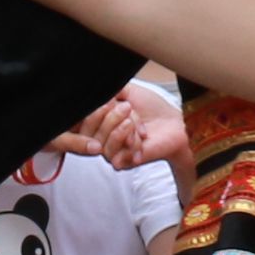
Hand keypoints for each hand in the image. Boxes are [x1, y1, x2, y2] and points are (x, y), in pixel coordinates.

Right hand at [72, 77, 186, 171]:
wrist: (174, 123)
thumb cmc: (151, 107)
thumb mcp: (127, 91)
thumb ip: (108, 91)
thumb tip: (92, 92)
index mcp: (98, 120)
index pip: (80, 119)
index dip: (94, 111)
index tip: (112, 102)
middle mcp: (100, 136)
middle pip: (87, 131)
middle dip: (109, 117)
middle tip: (127, 108)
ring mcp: (110, 151)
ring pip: (101, 144)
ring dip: (120, 130)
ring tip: (133, 122)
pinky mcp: (122, 162)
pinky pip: (115, 157)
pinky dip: (130, 144)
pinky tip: (142, 138)